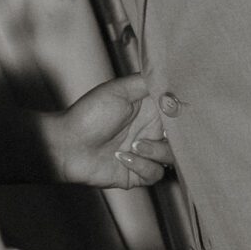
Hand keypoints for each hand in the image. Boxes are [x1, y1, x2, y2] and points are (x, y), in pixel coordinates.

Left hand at [47, 74, 175, 188]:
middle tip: (163, 132)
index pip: (177, 113)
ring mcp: (144, 153)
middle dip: (176, 137)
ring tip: (135, 145)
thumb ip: (146, 82)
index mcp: (148, 110)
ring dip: (155, 151)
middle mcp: (149, 131)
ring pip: (170, 157)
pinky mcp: (137, 173)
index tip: (182, 113)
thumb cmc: (88, 115)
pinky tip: (123, 157)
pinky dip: (141, 166)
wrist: (67, 145)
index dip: (184, 115)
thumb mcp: (118, 90)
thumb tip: (170, 75)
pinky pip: (154, 174)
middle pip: (180, 138)